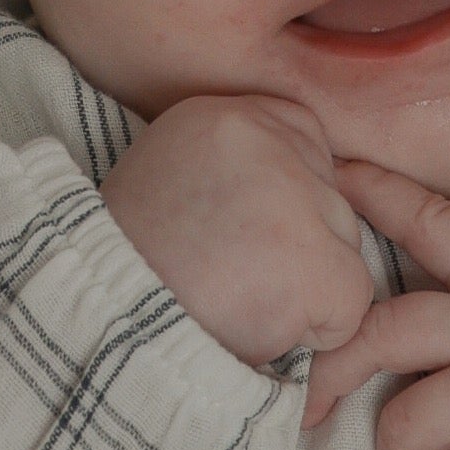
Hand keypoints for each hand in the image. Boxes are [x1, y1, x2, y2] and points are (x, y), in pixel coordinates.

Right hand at [100, 91, 375, 380]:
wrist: (98, 330)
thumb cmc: (129, 275)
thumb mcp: (165, 184)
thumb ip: (230, 170)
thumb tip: (291, 191)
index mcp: (218, 115)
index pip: (305, 136)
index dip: (288, 197)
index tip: (242, 231)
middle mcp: (260, 139)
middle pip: (331, 196)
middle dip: (297, 246)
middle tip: (227, 274)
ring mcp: (293, 200)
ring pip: (345, 249)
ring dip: (303, 289)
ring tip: (233, 300)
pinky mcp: (315, 264)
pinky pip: (352, 304)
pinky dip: (317, 334)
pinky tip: (260, 329)